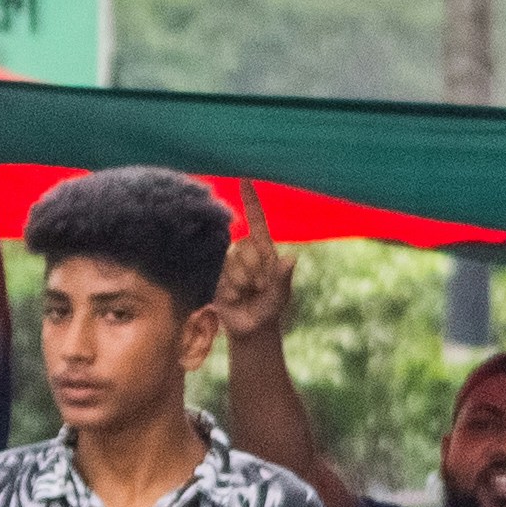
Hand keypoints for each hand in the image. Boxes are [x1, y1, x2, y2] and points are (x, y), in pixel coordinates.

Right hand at [212, 187, 294, 343]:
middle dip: (254, 271)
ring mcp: (227, 263)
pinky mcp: (213, 275)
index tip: (245, 178)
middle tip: (259, 289)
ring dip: (241, 283)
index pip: (256, 219)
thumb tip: (291, 258)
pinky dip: (229, 290)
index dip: (250, 200)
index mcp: (263, 249)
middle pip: (244, 247)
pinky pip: (220, 276)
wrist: (250, 328)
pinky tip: (233, 298)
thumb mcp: (280, 297)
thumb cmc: (269, 309)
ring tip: (246, 294)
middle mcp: (243, 251)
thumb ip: (284, 279)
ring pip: (231, 263)